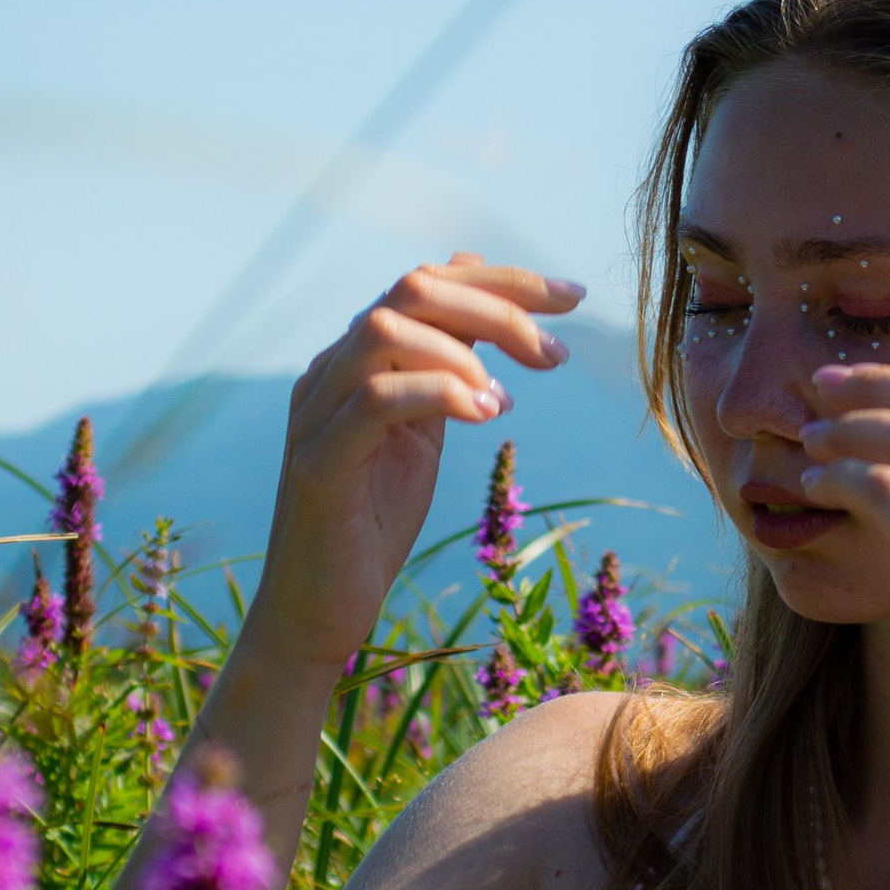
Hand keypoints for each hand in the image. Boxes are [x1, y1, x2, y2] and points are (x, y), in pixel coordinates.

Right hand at [248, 254, 582, 674]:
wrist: (317, 611)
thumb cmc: (371, 524)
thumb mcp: (422, 432)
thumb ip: (445, 363)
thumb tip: (472, 277)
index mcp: (354, 362)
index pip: (426, 284)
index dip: (503, 280)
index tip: (573, 298)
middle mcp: (329, 373)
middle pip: (411, 290)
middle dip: (498, 305)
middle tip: (555, 353)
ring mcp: (317, 414)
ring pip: (386, 331)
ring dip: (466, 352)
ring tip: (510, 398)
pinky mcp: (319, 463)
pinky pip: (375, 400)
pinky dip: (440, 395)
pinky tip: (487, 417)